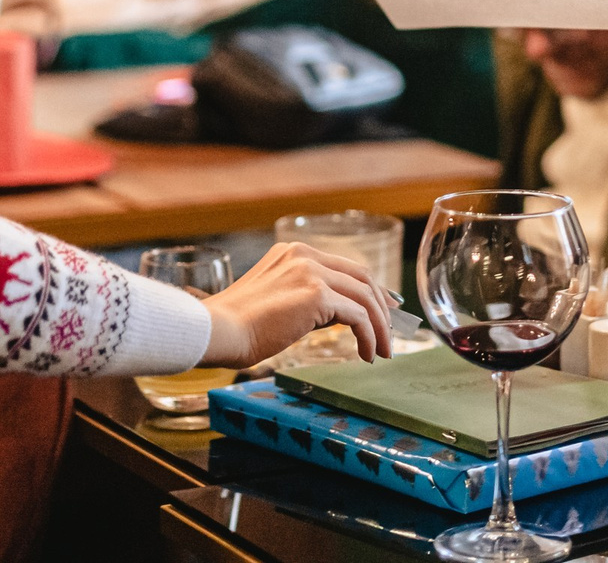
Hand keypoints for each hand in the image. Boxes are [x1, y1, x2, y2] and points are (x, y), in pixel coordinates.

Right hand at [198, 242, 393, 365]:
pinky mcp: (316, 294)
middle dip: (381, 306)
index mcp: (293, 253)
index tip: (382, 308)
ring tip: (382, 351)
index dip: (368, 288)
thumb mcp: (274, 301)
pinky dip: (369, 335)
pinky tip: (367, 354)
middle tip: (390, 331)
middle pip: (361, 276)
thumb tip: (334, 316)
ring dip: (379, 326)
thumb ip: (304, 299)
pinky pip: (358, 315)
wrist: (217, 331)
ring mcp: (311, 271)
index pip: (344, 267)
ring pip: (365, 295)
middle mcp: (304, 255)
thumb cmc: (236, 326)